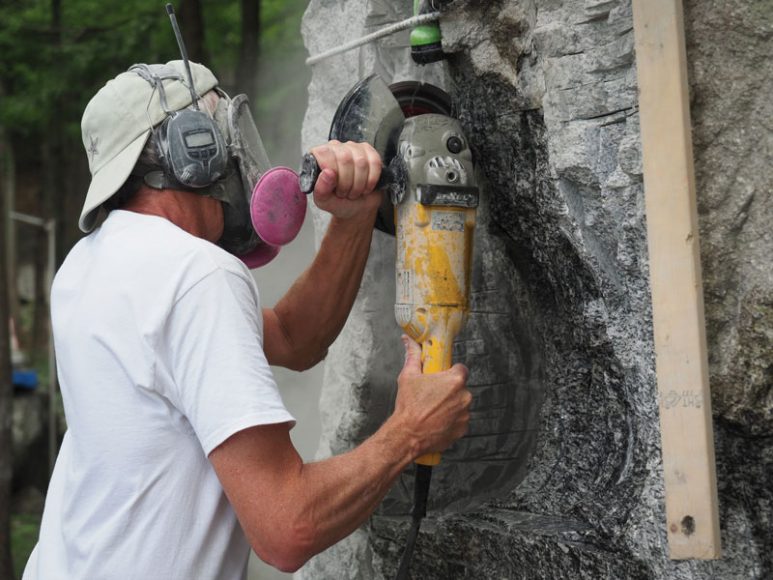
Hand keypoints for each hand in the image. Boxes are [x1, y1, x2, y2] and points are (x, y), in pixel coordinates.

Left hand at [309, 140, 382, 220]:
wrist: (357, 207)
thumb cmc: (338, 201)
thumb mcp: (324, 200)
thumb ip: (321, 189)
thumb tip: (327, 173)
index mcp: (319, 156)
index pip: (324, 154)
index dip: (332, 174)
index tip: (334, 187)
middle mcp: (335, 147)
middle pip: (345, 158)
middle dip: (347, 182)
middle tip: (345, 193)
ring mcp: (353, 148)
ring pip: (361, 162)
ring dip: (359, 183)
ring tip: (354, 190)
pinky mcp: (370, 152)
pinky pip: (374, 162)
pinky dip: (371, 179)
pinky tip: (366, 186)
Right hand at [393, 335, 471, 457]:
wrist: (407, 435)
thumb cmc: (409, 406)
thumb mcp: (408, 376)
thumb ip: (413, 356)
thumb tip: (408, 341)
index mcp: (455, 380)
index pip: (461, 369)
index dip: (450, 372)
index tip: (441, 376)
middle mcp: (464, 396)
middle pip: (460, 387)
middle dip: (449, 390)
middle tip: (432, 395)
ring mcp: (465, 414)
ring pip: (460, 404)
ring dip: (450, 405)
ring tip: (432, 410)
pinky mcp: (463, 429)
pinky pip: (459, 420)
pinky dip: (451, 420)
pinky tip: (436, 421)